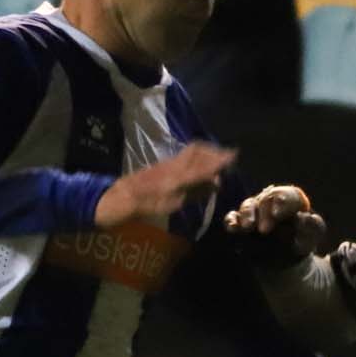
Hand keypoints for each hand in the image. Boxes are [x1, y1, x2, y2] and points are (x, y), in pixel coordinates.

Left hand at [95, 142, 234, 230]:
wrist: (119, 198)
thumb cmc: (146, 205)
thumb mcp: (173, 203)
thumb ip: (195, 192)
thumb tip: (216, 183)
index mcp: (180, 174)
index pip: (206, 164)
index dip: (221, 160)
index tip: (235, 154)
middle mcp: (175, 165)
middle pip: (198, 151)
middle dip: (214, 152)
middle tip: (227, 156)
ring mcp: (167, 163)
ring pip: (190, 152)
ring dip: (205, 152)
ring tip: (215, 158)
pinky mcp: (161, 165)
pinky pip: (183, 155)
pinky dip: (196, 156)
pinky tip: (197, 165)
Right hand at [224, 183, 329, 265]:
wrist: (286, 260)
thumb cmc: (301, 242)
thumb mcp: (312, 236)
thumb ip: (312, 227)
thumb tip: (304, 217)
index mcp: (292, 201)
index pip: (287, 195)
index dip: (282, 202)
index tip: (277, 214)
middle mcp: (271, 201)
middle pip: (266, 199)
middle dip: (264, 213)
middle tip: (264, 230)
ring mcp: (255, 211)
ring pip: (249, 205)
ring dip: (247, 215)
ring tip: (248, 228)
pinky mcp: (241, 222)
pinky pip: (233, 217)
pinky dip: (231, 221)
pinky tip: (232, 228)